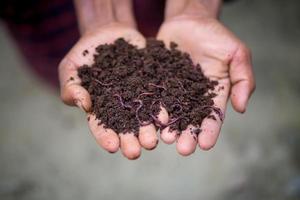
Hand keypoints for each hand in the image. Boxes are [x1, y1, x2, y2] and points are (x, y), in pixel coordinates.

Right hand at [59, 23, 168, 158]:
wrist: (107, 33)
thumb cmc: (84, 53)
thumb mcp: (71, 68)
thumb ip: (71, 87)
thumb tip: (84, 105)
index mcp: (100, 107)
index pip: (101, 126)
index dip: (106, 137)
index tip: (112, 147)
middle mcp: (121, 106)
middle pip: (125, 127)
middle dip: (130, 140)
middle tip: (135, 152)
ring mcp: (137, 95)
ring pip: (144, 116)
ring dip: (148, 130)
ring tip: (153, 141)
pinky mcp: (150, 82)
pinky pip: (157, 96)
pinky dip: (161, 106)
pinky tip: (166, 117)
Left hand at [157, 2, 254, 154]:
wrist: (189, 20)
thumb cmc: (215, 35)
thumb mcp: (237, 53)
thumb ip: (242, 79)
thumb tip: (241, 109)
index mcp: (214, 92)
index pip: (213, 115)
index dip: (210, 130)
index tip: (206, 145)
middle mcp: (193, 96)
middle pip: (190, 119)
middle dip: (187, 134)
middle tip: (183, 148)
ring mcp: (174, 90)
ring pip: (171, 112)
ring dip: (169, 127)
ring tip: (165, 138)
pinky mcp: (158, 82)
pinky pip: (154, 97)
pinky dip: (152, 109)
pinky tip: (150, 120)